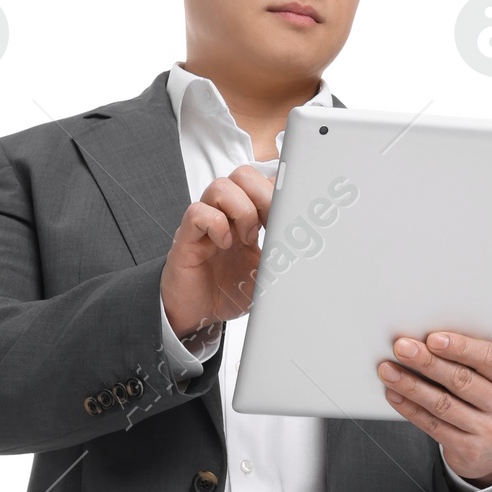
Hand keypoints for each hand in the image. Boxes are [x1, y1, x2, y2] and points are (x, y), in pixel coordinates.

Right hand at [161, 165, 275, 340]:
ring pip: (221, 186)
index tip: (289, 213)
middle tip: (267, 226)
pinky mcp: (188, 236)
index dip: (277, 190)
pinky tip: (224, 243)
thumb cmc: (228, 292)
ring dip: (241, 211)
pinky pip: (197, 212)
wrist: (198, 316)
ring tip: (246, 238)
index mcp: (248, 219)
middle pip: (243, 175)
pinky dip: (215, 225)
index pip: (263, 182)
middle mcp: (226, 215)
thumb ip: (282, 257)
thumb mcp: (267, 275)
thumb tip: (304, 246)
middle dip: (262, 197)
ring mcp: (206, 223)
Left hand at [378, 331, 491, 483]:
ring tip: (388, 370)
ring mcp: (489, 433)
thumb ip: (484, 355)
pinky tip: (395, 394)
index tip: (433, 338)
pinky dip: (410, 408)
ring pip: (442, 404)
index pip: (491, 359)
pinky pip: (433, 425)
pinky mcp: (469, 451)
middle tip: (402, 347)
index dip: (461, 347)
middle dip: (428, 362)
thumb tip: (457, 316)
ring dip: (411, 385)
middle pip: (462, 381)